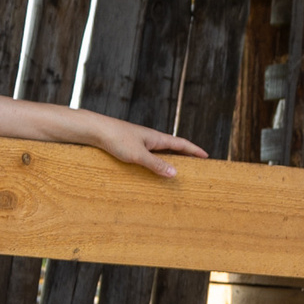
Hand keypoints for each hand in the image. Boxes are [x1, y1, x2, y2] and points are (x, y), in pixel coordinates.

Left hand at [85, 112, 205, 178]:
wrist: (96, 130)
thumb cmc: (116, 139)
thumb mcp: (138, 155)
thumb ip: (156, 164)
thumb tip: (175, 173)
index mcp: (156, 138)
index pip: (181, 144)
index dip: (195, 150)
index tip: (207, 156)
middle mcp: (151, 138)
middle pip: (174, 147)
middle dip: (186, 155)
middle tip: (197, 164)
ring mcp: (141, 141)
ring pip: (161, 151)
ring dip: (172, 158)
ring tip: (179, 168)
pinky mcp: (131, 145)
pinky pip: (150, 154)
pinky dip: (157, 161)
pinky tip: (154, 168)